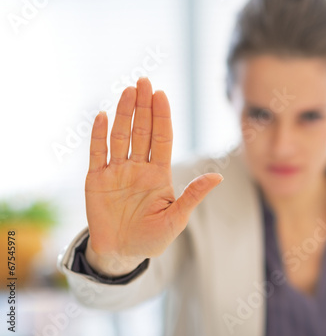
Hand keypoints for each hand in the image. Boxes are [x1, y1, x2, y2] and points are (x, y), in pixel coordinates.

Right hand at [84, 78, 222, 275]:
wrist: (123, 253)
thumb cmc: (153, 237)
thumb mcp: (176, 218)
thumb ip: (193, 196)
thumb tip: (218, 177)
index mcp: (159, 174)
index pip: (161, 138)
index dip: (161, 117)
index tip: (161, 95)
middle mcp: (138, 167)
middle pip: (142, 131)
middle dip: (143, 107)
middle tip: (144, 82)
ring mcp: (116, 171)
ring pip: (120, 136)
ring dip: (123, 114)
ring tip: (127, 91)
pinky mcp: (96, 179)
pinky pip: (97, 153)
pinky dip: (98, 135)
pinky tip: (102, 116)